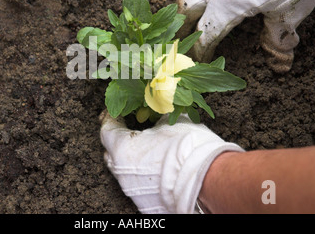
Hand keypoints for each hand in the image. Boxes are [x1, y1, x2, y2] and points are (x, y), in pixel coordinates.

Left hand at [99, 110, 242, 213]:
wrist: (207, 182)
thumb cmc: (188, 148)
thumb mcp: (171, 121)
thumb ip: (158, 115)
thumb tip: (158, 109)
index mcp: (122, 149)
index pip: (107, 130)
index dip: (111, 117)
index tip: (117, 111)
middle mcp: (121, 172)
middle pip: (111, 152)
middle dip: (119, 139)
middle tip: (129, 128)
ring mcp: (132, 190)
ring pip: (123, 170)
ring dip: (132, 158)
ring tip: (147, 148)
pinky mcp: (144, 204)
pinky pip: (137, 185)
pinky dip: (143, 174)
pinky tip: (157, 168)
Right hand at [177, 0, 314, 72]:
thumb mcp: (290, 14)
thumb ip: (276, 39)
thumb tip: (279, 63)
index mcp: (228, 5)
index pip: (206, 34)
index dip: (201, 50)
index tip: (200, 59)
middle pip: (186, 9)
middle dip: (181, 27)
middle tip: (181, 37)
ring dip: (187, 0)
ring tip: (191, 8)